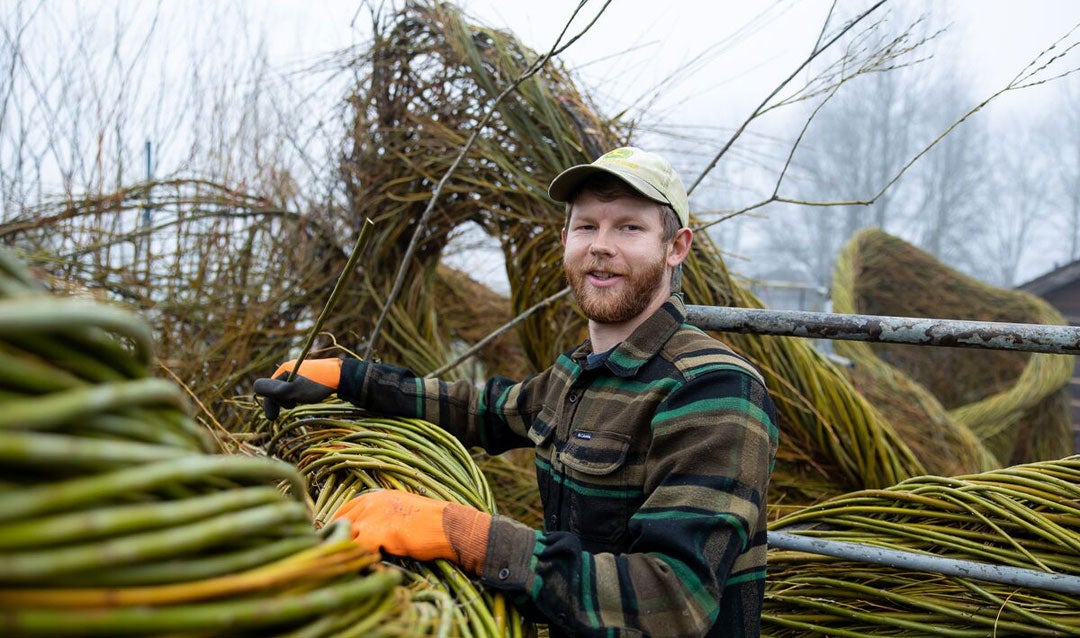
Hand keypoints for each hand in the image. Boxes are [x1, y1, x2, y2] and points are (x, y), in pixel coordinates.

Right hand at [252, 358, 342, 419]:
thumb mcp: (293, 390)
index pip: (265, 388)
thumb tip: (254, 387)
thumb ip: (274, 390)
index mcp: (284, 369)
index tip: (276, 415)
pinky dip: (298, 396)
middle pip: (276, 389)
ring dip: (290, 399)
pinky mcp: (309, 376)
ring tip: (302, 401)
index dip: (270, 403)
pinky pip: (296, 388)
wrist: (342, 377)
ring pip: (287, 390)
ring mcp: (300, 371)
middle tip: (294, 405)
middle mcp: (290, 368)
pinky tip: (307, 397)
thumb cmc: (317, 385)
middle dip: (281, 401)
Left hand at [332, 490, 490, 573]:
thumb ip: (381, 515)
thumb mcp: (401, 509)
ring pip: (345, 538)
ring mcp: (370, 518)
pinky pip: (356, 551)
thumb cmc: (430, 521)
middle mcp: (370, 504)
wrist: (446, 526)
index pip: (344, 510)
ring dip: (348, 551)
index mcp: (376, 496)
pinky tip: (368, 566)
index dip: (339, 526)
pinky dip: (360, 560)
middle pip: (340, 524)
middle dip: (339, 540)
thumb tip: (368, 530)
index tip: (337, 538)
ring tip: (355, 563)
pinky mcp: (375, 534)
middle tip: (343, 555)